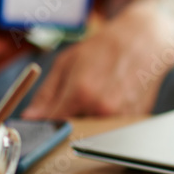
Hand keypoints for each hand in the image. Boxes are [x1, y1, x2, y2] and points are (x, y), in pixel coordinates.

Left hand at [20, 0, 173, 118]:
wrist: (144, 40)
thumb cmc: (104, 47)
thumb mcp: (66, 62)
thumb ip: (46, 94)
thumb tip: (29, 117)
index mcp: (82, 92)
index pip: (52, 125)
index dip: (42, 125)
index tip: (38, 123)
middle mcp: (103, 109)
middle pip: (73, 133)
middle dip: (67, 124)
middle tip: (71, 106)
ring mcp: (122, 117)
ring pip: (93, 133)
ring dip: (88, 123)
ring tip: (95, 98)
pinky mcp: (135, 120)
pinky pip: (111, 130)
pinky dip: (106, 120)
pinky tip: (111, 99)